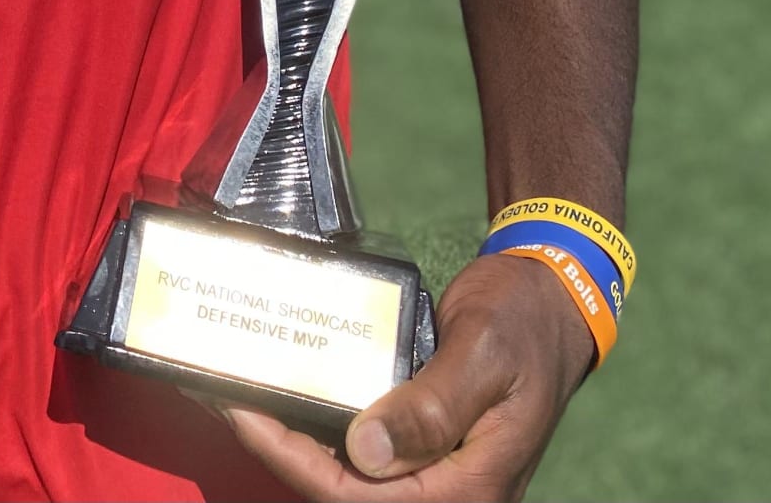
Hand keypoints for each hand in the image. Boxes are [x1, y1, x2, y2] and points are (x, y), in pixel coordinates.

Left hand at [207, 254, 595, 502]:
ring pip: (354, 475)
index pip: (362, 498)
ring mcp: (439, 469)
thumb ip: (430, 407)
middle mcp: (451, 489)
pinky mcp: (427, 442)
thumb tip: (364, 451)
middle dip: (284, 453)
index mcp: (470, 486)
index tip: (244, 414)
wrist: (554, 298)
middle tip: (227, 402)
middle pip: (349, 492)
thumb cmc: (524, 321)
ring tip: (245, 397)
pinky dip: (325, 425)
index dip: (294, 461)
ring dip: (298, 442)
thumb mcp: (483, 355)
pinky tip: (292, 393)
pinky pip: (368, 447)